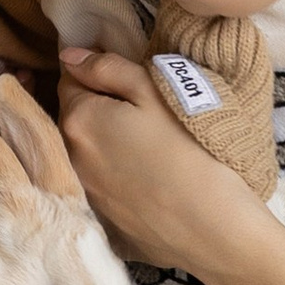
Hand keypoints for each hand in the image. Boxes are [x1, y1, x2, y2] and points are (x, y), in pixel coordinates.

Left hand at [57, 47, 262, 275]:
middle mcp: (70, 159)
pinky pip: (104, 189)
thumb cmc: (190, 148)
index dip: (97, 74)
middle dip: (99, 110)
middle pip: (76, 120)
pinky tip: (151, 183)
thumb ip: (107, 68)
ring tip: (150, 149)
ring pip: (88, 155)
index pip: (70, 80)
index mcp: (78, 120)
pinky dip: (119, 181)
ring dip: (107, 146)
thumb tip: (70, 55)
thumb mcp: (155, 91)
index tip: (127, 80)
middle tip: (145, 113)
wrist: (214, 228)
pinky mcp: (103, 225)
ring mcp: (85, 196)